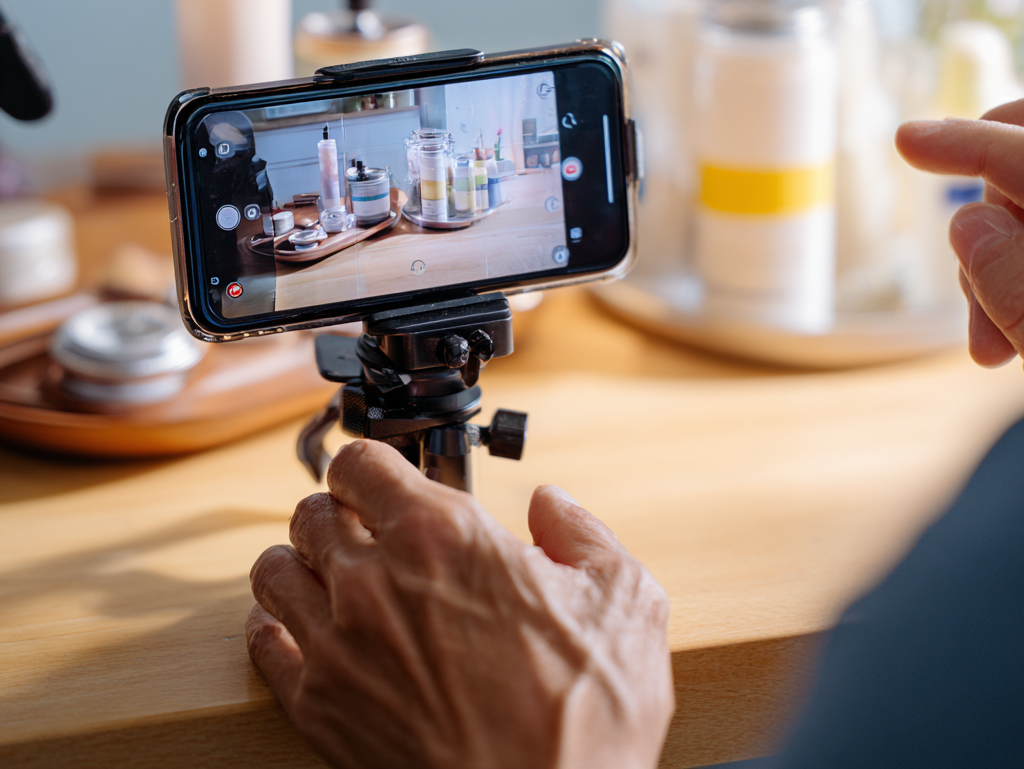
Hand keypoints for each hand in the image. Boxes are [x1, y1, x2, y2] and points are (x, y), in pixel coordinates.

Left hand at [246, 439, 673, 768]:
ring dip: (300, 561)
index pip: (361, 462)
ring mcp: (337, 644)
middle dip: (338, 511)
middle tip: (364, 529)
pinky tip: (301, 630)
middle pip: (312, 512)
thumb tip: (552, 504)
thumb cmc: (584, 715)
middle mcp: (374, 579)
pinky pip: (263, 643)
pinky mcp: (317, 708)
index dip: (369, 462)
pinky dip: (274, 625)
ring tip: (328, 573)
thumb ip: (580, 532)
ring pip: (276, 569)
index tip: (381, 475)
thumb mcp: (622, 599)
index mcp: (441, 536)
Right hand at [896, 99, 1023, 365]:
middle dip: (988, 212)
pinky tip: (1014, 334)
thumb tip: (968, 223)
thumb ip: (1012, 280)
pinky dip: (1020, 269)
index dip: (962, 143)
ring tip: (997, 343)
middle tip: (972, 290)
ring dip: (1003, 259)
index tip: (907, 139)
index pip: (1021, 152)